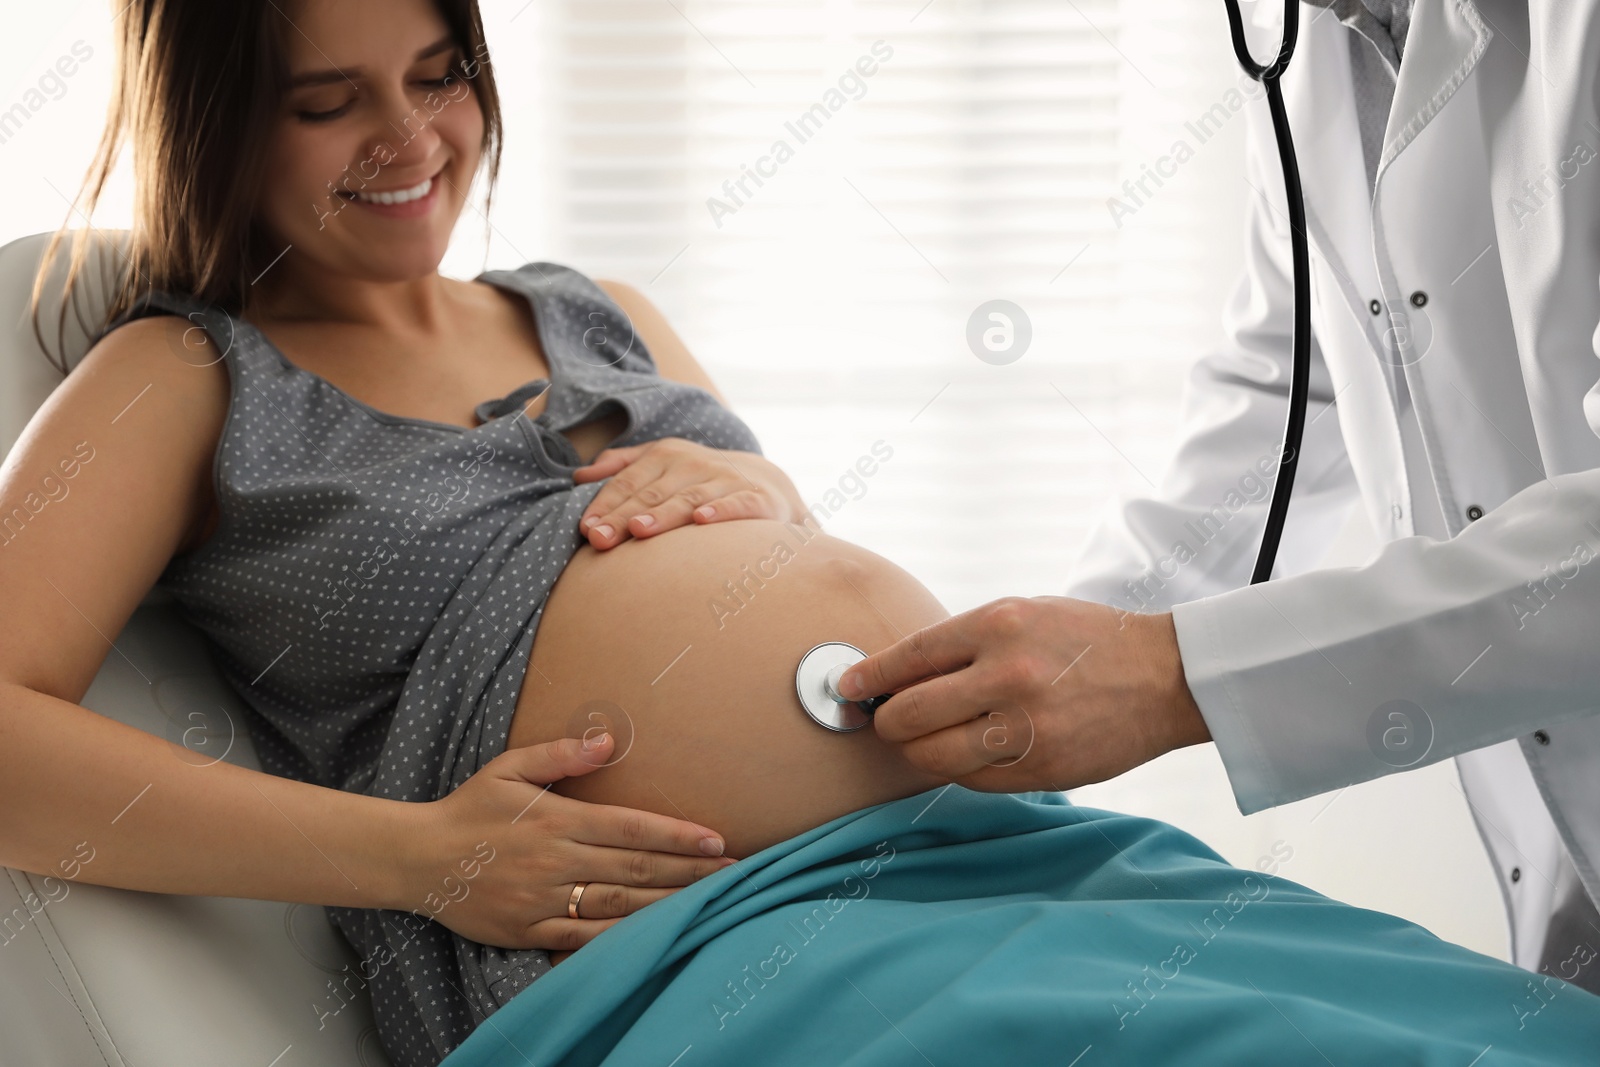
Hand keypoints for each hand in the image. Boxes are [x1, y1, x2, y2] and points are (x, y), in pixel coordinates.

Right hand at [399, 734, 736, 953]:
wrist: (416, 859)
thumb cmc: (469, 809)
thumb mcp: (509, 767)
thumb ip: (560, 753)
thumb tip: (608, 739)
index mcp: (558, 821)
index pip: (632, 828)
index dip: (678, 835)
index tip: (716, 839)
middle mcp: (557, 862)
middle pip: (637, 868)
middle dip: (690, 871)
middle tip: (732, 872)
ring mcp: (544, 901)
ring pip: (619, 906)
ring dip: (667, 905)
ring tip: (708, 903)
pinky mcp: (530, 931)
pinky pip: (584, 940)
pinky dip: (621, 939)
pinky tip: (655, 936)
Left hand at [571, 438, 806, 548]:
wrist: (766, 482)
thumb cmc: (700, 479)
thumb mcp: (662, 464)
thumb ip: (622, 467)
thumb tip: (578, 476)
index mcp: (666, 455)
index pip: (629, 482)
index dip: (606, 504)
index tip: (586, 529)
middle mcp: (694, 463)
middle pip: (653, 493)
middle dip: (624, 516)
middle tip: (600, 539)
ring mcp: (726, 479)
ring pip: (689, 499)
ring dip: (664, 514)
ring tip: (639, 530)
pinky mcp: (756, 497)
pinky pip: (737, 504)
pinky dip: (720, 511)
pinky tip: (702, 521)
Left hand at [836, 598, 1210, 792]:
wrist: (1165, 677)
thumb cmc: (1086, 640)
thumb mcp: (1023, 614)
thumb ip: (962, 642)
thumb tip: (896, 675)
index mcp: (998, 625)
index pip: (908, 658)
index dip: (867, 678)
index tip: (848, 688)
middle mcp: (1007, 676)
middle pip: (908, 716)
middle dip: (888, 721)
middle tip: (888, 719)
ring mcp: (1025, 729)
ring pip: (931, 757)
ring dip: (916, 751)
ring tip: (923, 739)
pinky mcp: (1041, 770)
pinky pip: (971, 780)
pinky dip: (958, 768)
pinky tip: (967, 751)